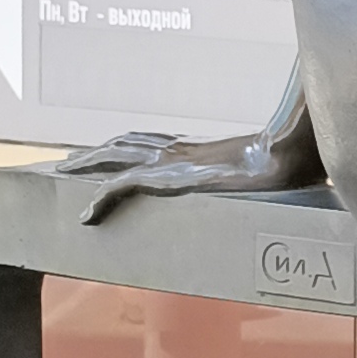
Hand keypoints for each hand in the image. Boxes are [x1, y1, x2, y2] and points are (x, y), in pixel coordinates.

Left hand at [58, 108, 321, 225]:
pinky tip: (84, 216)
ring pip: (114, 157)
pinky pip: (123, 187)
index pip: (152, 140)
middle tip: (67, 162)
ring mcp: (172, 161)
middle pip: (125, 143)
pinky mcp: (171, 178)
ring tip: (60, 174)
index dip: (127, 145)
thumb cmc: (296, 158)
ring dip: (84, 165)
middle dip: (94, 152)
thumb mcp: (276, 169)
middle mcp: (180, 150)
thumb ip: (272, 174)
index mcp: (200, 149)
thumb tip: (295, 182)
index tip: (110, 150)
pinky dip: (100, 199)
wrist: (293, 152)